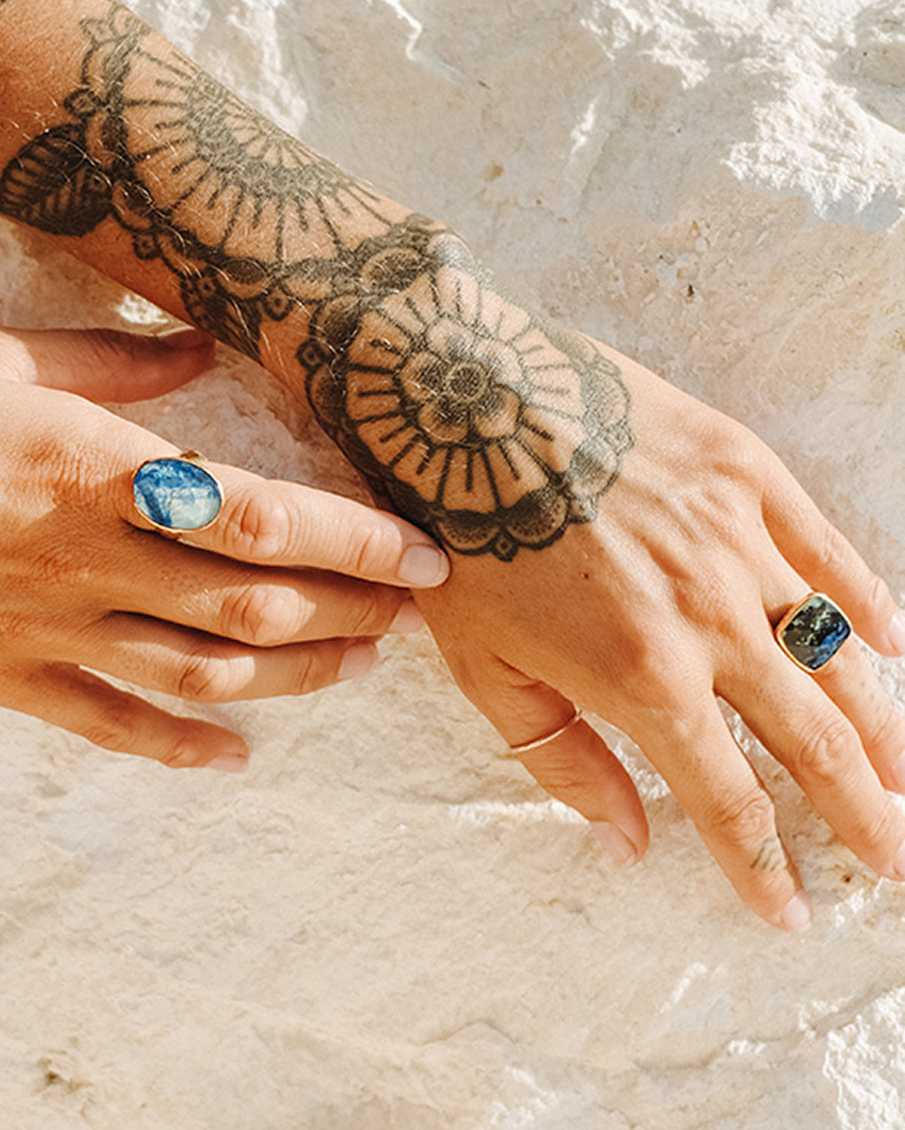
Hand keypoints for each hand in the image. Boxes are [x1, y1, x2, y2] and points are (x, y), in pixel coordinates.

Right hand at [0, 324, 448, 769]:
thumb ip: (115, 359)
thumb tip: (203, 346)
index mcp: (93, 471)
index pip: (259, 514)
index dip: (354, 540)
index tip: (424, 554)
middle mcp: (88, 563)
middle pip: (252, 603)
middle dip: (349, 611)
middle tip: (410, 613)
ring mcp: (51, 633)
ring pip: (202, 671)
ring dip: (295, 676)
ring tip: (358, 667)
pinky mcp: (9, 680)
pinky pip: (110, 727)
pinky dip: (181, 747)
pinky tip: (237, 757)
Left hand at [416, 343, 904, 930]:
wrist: (459, 406)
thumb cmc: (457, 542)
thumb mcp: (485, 669)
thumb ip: (564, 761)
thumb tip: (628, 841)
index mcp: (643, 678)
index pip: (728, 798)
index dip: (764, 866)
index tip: (792, 911)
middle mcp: (711, 619)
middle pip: (815, 740)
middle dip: (864, 813)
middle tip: (896, 860)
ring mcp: (739, 541)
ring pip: (840, 653)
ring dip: (885, 726)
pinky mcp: (746, 474)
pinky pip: (831, 551)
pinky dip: (870, 604)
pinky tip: (893, 644)